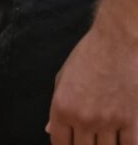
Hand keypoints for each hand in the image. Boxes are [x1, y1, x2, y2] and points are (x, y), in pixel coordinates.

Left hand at [47, 19, 137, 144]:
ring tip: (103, 138)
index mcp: (62, 108)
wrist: (117, 43)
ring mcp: (108, 121)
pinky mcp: (130, 120)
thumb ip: (56, 108)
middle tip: (89, 139)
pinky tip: (121, 140)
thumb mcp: (63, 79)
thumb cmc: (88, 57)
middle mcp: (83, 118)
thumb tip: (49, 129)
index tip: (71, 143)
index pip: (60, 143)